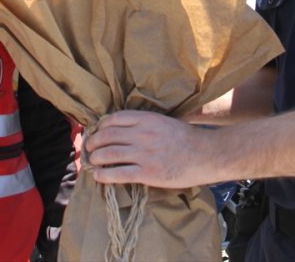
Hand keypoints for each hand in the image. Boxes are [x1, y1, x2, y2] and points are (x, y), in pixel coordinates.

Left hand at [85, 110, 219, 188]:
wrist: (205, 154)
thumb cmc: (186, 138)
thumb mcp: (163, 121)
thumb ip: (143, 123)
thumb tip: (121, 129)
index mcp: (147, 119)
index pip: (114, 119)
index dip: (100, 126)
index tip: (96, 132)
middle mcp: (142, 134)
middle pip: (107, 136)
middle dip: (93, 143)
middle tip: (89, 148)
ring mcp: (144, 153)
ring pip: (109, 154)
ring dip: (95, 158)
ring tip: (92, 162)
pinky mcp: (147, 172)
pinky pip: (118, 174)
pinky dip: (104, 175)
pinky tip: (98, 176)